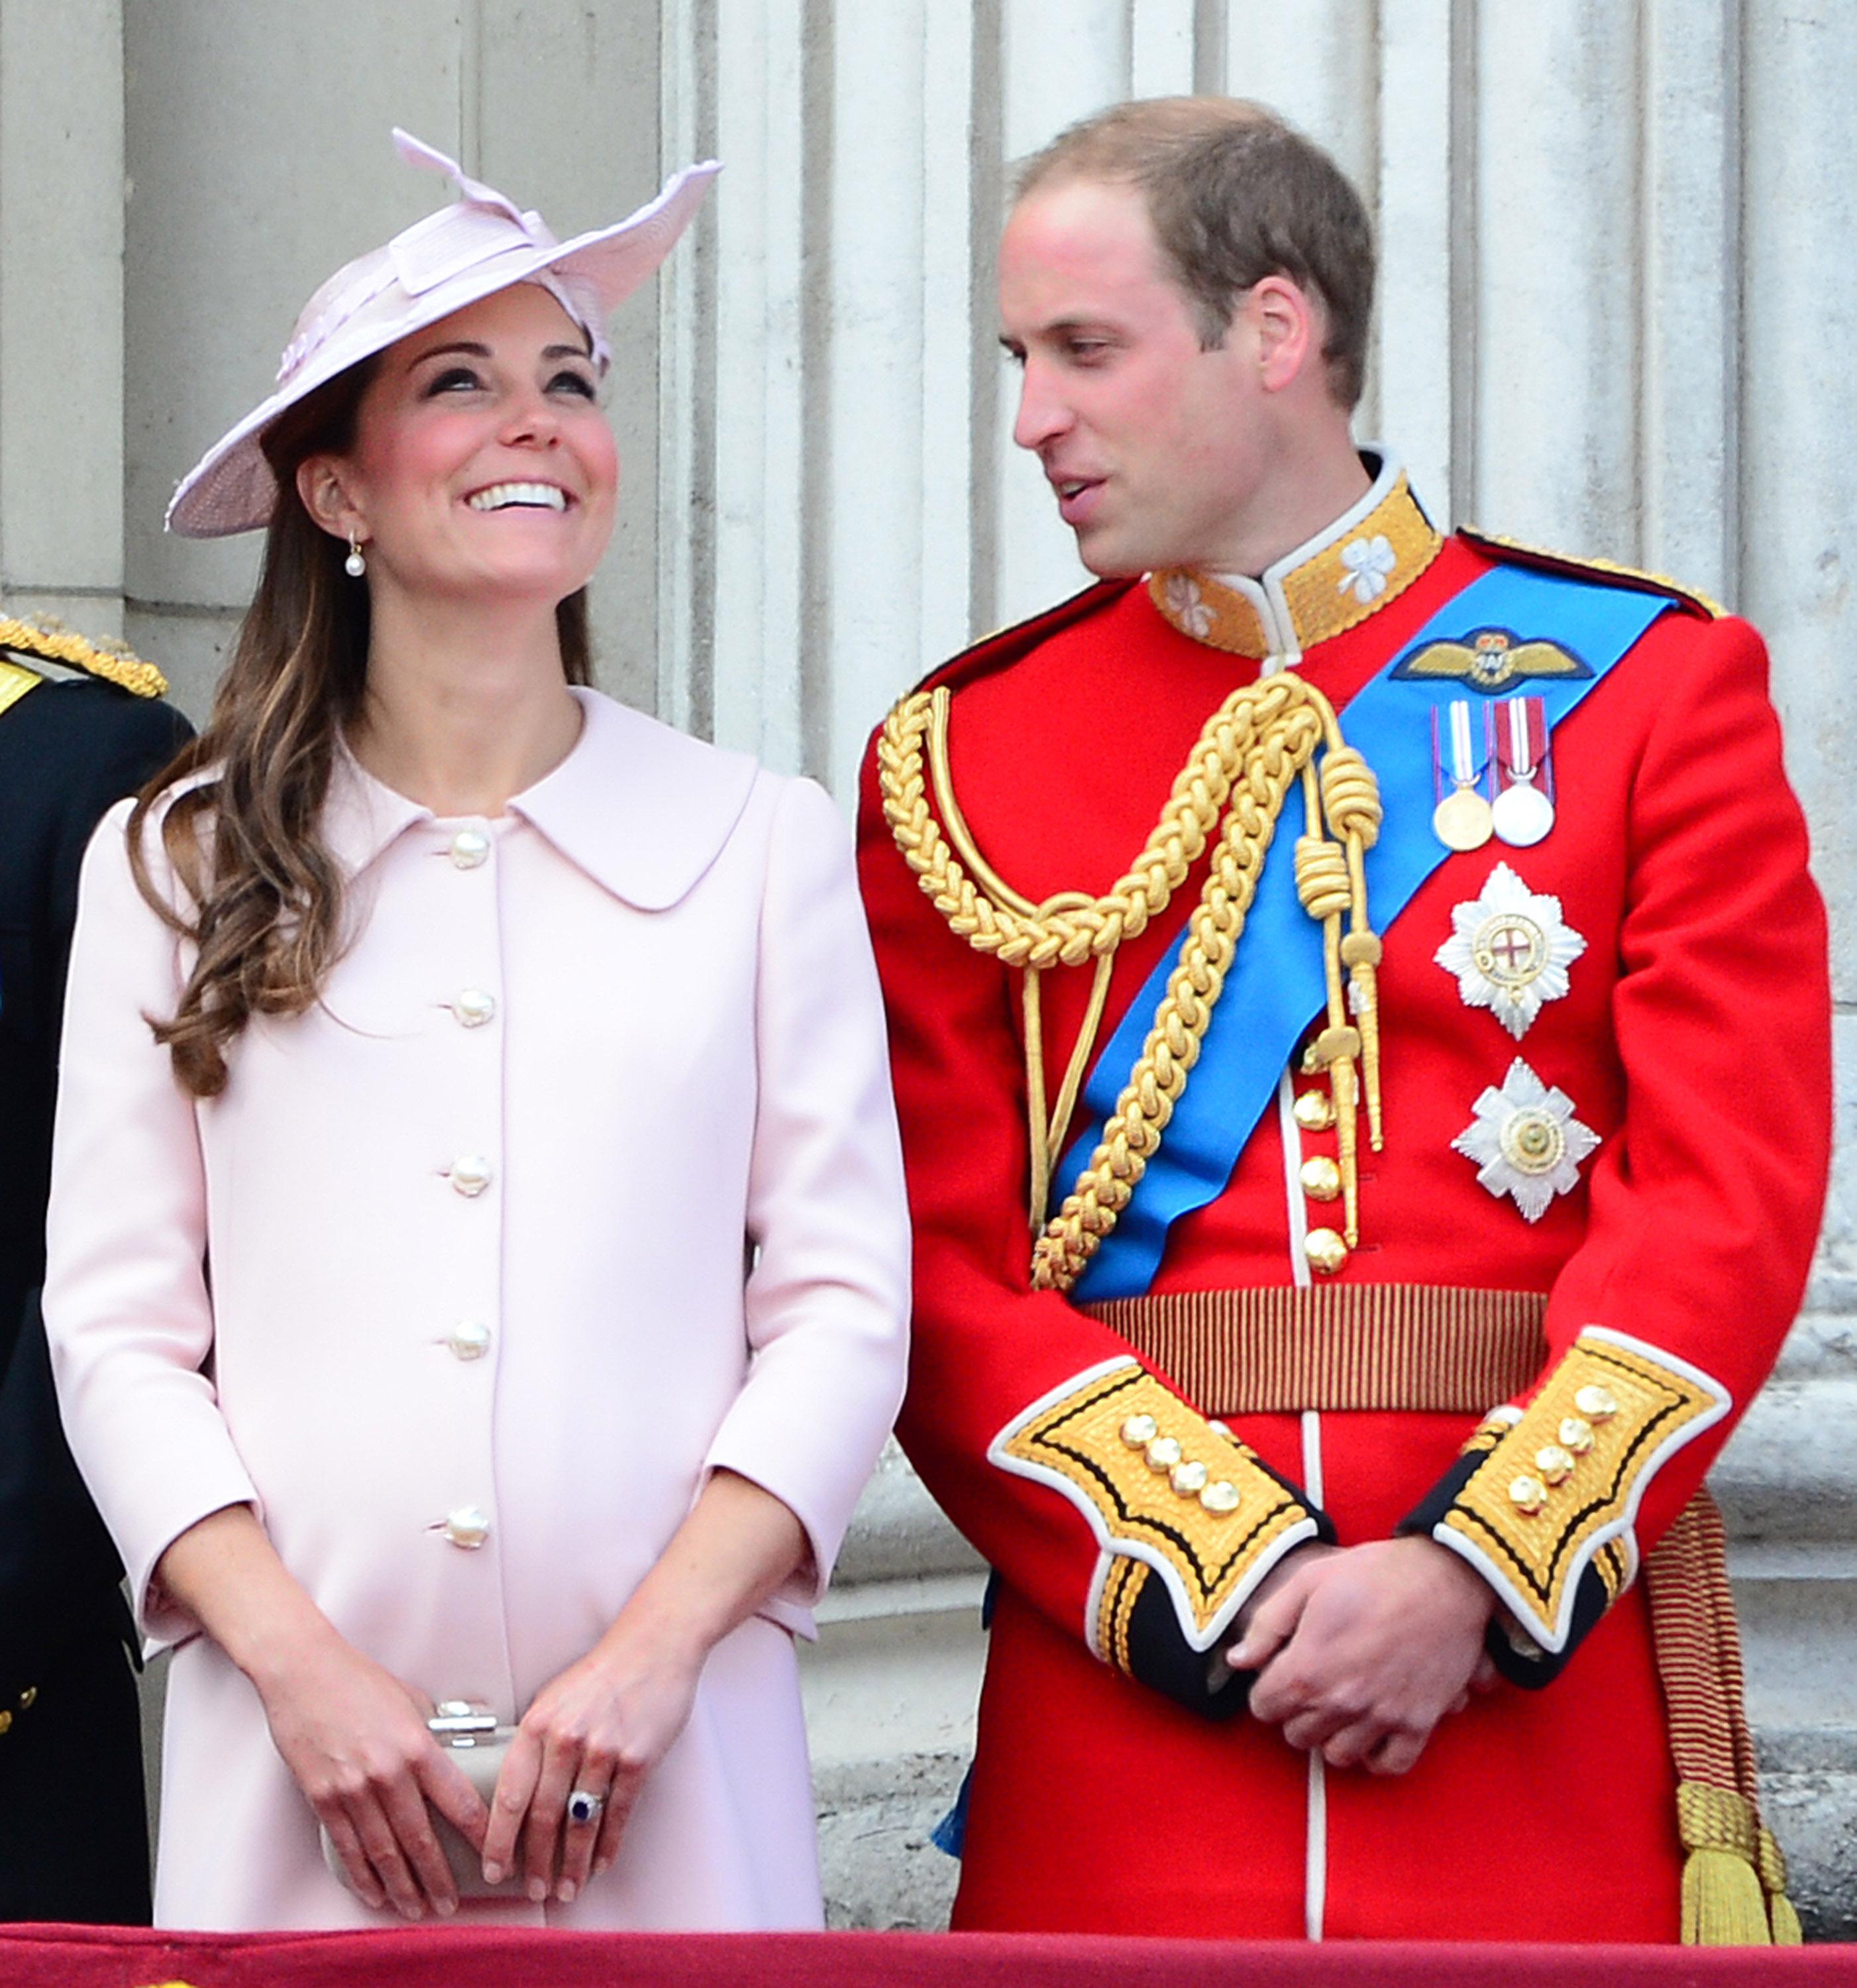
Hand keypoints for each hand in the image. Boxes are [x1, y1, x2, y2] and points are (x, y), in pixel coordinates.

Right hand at [250, 1628, 487, 1918]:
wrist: (304, 1673)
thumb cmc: (360, 1682)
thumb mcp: (412, 1700)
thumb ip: (434, 1733)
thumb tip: (457, 1753)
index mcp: (418, 1747)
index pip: (459, 1801)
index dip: (479, 1835)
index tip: (492, 1856)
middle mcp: (388, 1773)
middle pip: (420, 1839)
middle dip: (438, 1878)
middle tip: (451, 1903)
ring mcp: (353, 1789)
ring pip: (384, 1852)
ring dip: (403, 1886)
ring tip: (417, 1908)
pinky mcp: (323, 1798)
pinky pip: (347, 1847)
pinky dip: (363, 1876)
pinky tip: (376, 1893)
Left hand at [481, 1618, 704, 1902]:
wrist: (653, 1646)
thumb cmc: (599, 1675)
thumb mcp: (552, 1699)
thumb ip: (533, 1742)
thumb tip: (515, 1796)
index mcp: (537, 1725)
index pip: (508, 1796)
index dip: (498, 1840)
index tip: (493, 1870)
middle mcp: (566, 1739)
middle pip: (543, 1818)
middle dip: (535, 1863)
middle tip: (533, 1890)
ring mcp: (604, 1750)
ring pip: (580, 1824)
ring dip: (573, 1864)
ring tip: (567, 1888)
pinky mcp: (638, 1759)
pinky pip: (618, 1814)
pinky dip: (608, 1845)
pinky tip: (601, 1863)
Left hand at [1229, 1537, 1498, 1774]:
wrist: (1443, 1577)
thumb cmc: (1373, 1574)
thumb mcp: (1307, 1582)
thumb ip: (1267, 1625)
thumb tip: (1238, 1660)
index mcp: (1307, 1668)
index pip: (1264, 1708)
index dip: (1266, 1689)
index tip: (1279, 1673)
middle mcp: (1341, 1702)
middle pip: (1297, 1735)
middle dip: (1295, 1712)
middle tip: (1310, 1685)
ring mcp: (1382, 1717)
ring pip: (1337, 1756)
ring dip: (1331, 1735)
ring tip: (1338, 1706)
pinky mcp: (1418, 1722)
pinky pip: (1389, 1764)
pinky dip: (1376, 1755)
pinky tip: (1370, 1731)